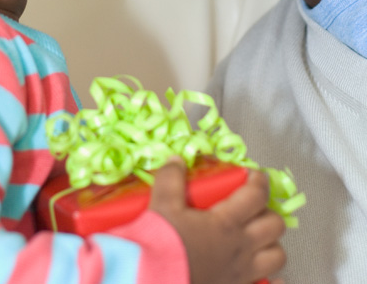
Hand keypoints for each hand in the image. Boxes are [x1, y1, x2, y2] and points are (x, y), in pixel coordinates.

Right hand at [149, 159, 285, 283]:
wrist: (156, 280)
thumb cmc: (163, 246)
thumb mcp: (162, 205)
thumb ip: (171, 179)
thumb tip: (177, 161)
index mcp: (226, 223)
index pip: (257, 195)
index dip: (259, 181)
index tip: (253, 175)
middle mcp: (241, 248)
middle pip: (275, 225)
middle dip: (267, 211)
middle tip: (253, 207)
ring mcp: (242, 274)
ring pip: (277, 256)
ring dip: (271, 244)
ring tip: (255, 238)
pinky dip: (272, 280)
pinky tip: (260, 273)